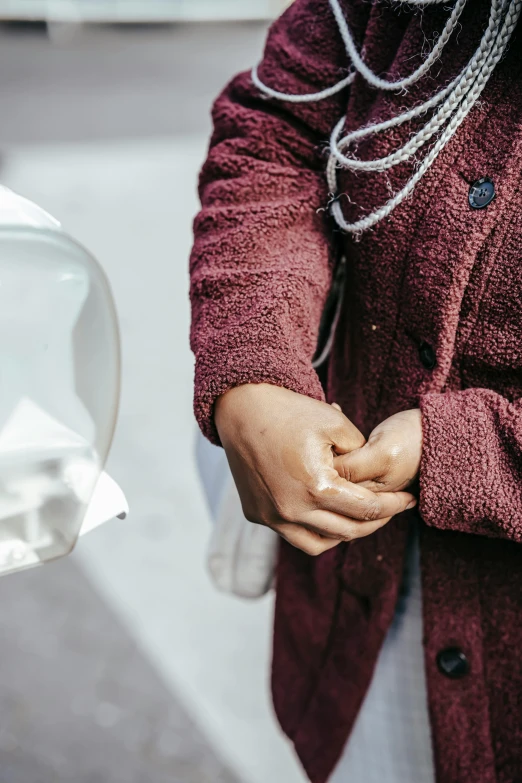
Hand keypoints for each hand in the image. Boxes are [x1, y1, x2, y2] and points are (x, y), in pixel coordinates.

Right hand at [215, 384, 416, 556]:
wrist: (241, 409)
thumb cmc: (291, 412)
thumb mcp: (337, 424)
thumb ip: (363, 455)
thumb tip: (373, 478)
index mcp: (317, 488)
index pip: (367, 509)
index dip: (394, 505)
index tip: (409, 499)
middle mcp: (292, 510)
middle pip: (347, 532)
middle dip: (376, 522)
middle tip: (392, 510)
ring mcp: (271, 516)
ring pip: (319, 543)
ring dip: (344, 534)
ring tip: (360, 518)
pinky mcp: (257, 514)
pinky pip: (293, 534)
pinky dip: (314, 530)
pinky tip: (327, 514)